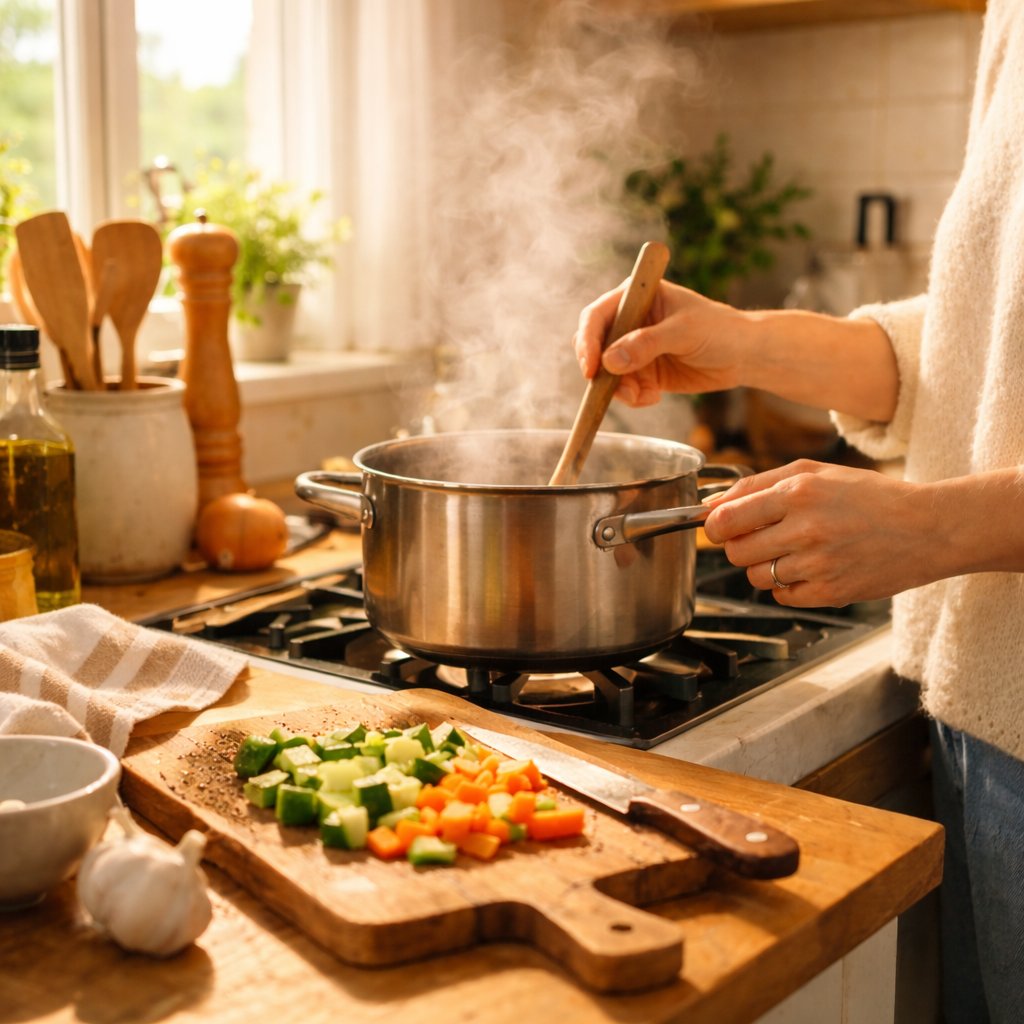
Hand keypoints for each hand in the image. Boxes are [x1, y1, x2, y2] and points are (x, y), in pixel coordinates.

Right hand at [572, 280, 746, 406]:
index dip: (588, 341)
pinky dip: (633, 397)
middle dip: (601, 371)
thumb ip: (646, 344)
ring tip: (643, 396)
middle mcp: (630, 321)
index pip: (596, 316)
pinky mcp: (642, 372)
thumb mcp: (684, 332)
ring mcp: (634, 348)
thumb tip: (609, 360)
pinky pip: (623, 389)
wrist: (744, 356)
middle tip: (617, 389)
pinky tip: (654, 396)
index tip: (592, 367)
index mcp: (636, 296)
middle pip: (594, 346)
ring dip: (619, 389)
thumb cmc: (720, 329)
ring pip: (606, 373)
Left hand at [702, 460, 937, 606]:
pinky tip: (810, 568)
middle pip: (734, 552)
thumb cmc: (868, 496)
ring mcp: (818, 564)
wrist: (927, 529)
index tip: (718, 526)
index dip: (714, 526)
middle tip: (762, 537)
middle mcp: (805, 529)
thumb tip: (711, 505)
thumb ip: (757, 484)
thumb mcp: (814, 472)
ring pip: (755, 576)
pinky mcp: (830, 593)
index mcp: (798, 493)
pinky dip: (787, 586)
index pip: (725, 519)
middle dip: (739, 545)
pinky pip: (781, 597)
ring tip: (795, 550)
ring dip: (764, 566)